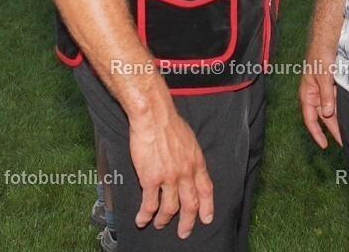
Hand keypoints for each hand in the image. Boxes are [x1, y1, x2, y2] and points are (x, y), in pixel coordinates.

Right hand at [129, 108, 213, 239]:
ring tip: (159, 225)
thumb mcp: (189, 139)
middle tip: (184, 232)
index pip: (206, 190)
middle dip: (187, 222)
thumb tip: (187, 164)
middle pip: (190, 205)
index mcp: (196, 162)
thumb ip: (190, 156)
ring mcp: (168, 178)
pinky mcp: (150, 180)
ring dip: (164, 220)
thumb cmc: (169, 122)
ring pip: (170, 208)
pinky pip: (149, 204)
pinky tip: (141, 220)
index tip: (206, 218)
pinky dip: (145, 215)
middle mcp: (186, 173)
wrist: (153, 116)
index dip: (207, 207)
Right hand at [300, 56, 342, 148]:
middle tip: (345, 142)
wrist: (327, 38)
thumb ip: (326, 95)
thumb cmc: (321, 54)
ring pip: (331, 109)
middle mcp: (315, 93)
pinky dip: (343, 108)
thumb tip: (326, 114)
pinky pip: (337, 100)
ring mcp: (324, 89)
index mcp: (307, 93)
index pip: (310, 118)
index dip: (316, 133)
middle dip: (333, 129)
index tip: (324, 145)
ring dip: (339, 119)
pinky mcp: (333, 84)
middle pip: (323, 116)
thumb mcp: (324, 76)